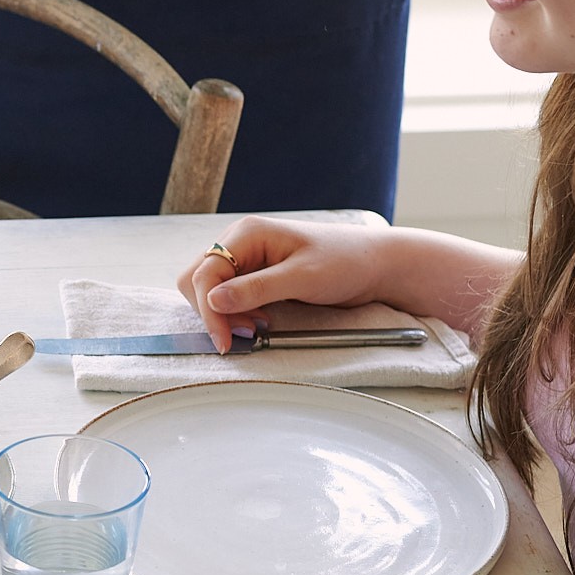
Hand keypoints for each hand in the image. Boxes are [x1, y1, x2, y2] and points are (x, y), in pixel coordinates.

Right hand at [175, 218, 394, 351]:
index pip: (205, 272)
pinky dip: (235, 313)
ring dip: (223, 314)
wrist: (376, 265)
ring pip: (209, 290)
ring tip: (255, 327)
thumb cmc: (345, 262)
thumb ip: (257, 289)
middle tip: (244, 335)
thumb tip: (213, 300)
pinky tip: (258, 320)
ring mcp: (246, 258)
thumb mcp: (302, 278)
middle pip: (198, 280)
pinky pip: (227, 295)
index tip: (225, 340)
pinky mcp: (254, 274)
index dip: (209, 309)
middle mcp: (240, 242)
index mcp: (247, 233)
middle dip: (213, 312)